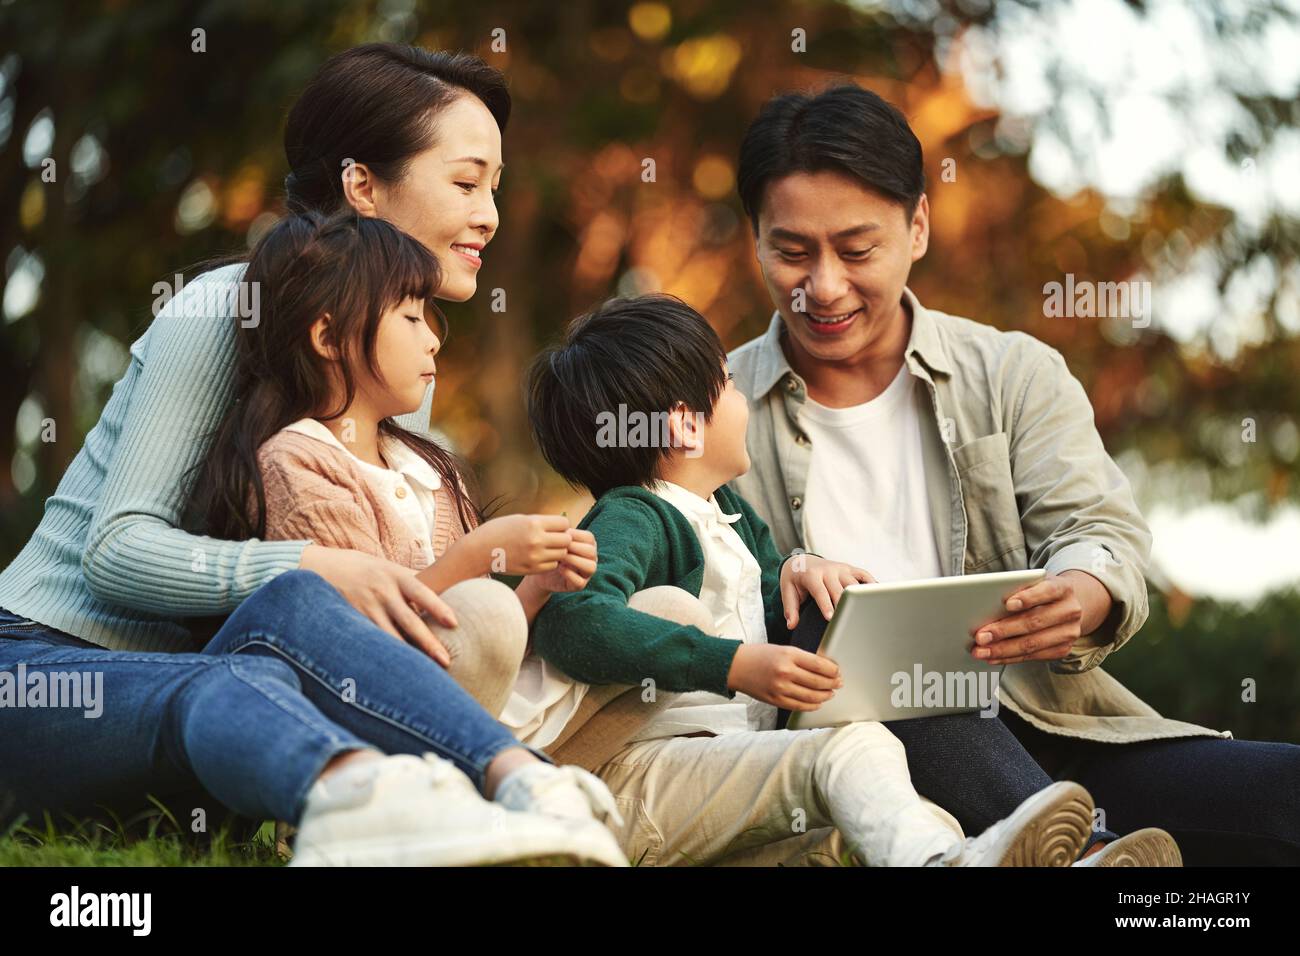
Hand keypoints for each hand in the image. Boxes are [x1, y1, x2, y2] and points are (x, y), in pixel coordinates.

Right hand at [299, 545, 454, 666]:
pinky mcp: (350, 621)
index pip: (422, 593)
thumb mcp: (387, 567)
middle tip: (447, 661)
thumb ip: (410, 581)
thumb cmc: (361, 567)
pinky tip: (393, 672)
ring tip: (423, 675)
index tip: (454, 623)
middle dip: (429, 643)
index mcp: (395, 576)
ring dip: (407, 656)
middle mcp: (382, 592)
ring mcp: (365, 607)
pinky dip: (383, 655)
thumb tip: (442, 590)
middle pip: (410, 621)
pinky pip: (371, 642)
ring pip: (390, 637)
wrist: (317, 566)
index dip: (438, 608)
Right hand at [468, 514, 573, 574]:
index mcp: (533, 523)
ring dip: (557, 551)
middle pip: (566, 540)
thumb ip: (540, 522)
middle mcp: (536, 540)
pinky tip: (539, 557)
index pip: (564, 524)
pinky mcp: (531, 569)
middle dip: (562, 538)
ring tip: (546, 548)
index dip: (561, 525)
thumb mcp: (519, 519)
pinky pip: (552, 565)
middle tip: (552, 539)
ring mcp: (534, 557)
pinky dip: (549, 561)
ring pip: (561, 554)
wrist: (478, 551)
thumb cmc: (498, 531)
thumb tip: (562, 526)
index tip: (554, 527)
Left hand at [528, 528, 596, 593]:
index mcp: (588, 545)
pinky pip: (580, 581)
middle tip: (559, 547)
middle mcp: (592, 559)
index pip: (589, 538)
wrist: (541, 569)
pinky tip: (559, 568)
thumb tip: (564, 530)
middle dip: (574, 548)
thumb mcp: (556, 540)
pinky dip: (569, 574)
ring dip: (574, 561)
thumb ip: (562, 534)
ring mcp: (587, 573)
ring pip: (591, 567)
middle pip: (591, 552)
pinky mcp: (580, 585)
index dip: (576, 535)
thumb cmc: (550, 551)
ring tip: (560, 558)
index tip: (561, 535)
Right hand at [727, 644, 842, 710]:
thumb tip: (825, 668)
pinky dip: (812, 705)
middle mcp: (785, 672)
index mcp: (788, 655)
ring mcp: (780, 688)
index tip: (838, 671)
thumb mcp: (782, 649)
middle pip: (818, 681)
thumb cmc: (760, 655)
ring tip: (831, 693)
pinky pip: (799, 706)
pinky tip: (818, 702)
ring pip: (811, 696)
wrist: (736, 666)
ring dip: (825, 696)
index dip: (833, 670)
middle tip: (839, 683)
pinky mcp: (775, 700)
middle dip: (832, 683)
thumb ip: (802, 658)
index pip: (819, 665)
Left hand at [779, 554, 874, 627]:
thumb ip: (790, 608)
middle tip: (851, 621)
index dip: (826, 605)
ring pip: (854, 584)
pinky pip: (864, 575)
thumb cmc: (795, 579)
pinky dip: (872, 585)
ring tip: (866, 613)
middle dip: (845, 605)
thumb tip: (791, 625)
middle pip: (840, 589)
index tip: (831, 618)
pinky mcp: (850, 568)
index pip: (820, 591)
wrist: (802, 561)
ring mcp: (841, 568)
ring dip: (859, 597)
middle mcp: (828, 570)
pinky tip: (877, 598)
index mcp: (812, 575)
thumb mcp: (788, 590)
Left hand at [970, 571, 1109, 664]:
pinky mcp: (1063, 649)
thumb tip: (985, 604)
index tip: (1007, 603)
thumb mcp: (1033, 583)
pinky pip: (1033, 656)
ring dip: (1003, 649)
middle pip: (1035, 622)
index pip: (1047, 591)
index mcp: (1063, 588)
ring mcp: (1069, 632)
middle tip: (980, 636)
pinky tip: (993, 657)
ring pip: (1032, 643)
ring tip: (981, 650)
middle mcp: (1070, 610)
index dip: (1028, 598)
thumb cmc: (1041, 591)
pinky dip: (1009, 657)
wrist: (1067, 605)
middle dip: (1004, 630)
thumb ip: (1016, 588)